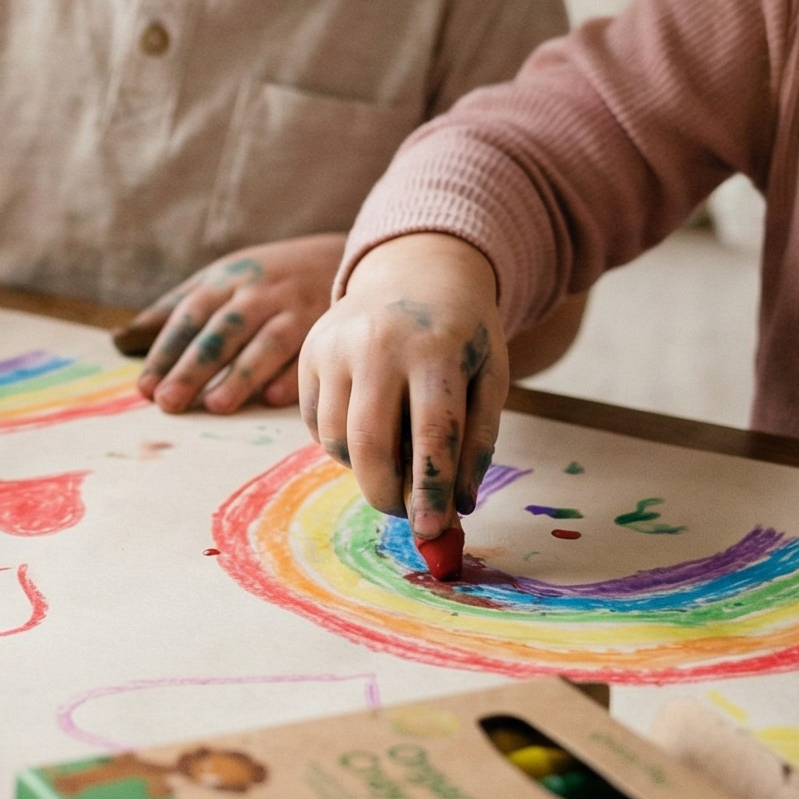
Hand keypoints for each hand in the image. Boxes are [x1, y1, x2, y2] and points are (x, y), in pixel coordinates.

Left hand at [113, 235, 342, 413]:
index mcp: (225, 281)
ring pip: (265, 344)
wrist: (345, 257)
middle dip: (193, 367)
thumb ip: (172, 308)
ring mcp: (295, 310)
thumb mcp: (218, 280)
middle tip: (168, 402)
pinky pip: (308, 354)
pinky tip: (273, 398)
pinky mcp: (327, 328)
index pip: (188, 317)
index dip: (166, 352)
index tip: (145, 388)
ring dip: (241, 375)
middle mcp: (258, 294)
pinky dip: (293, 376)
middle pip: (221, 332)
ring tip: (216, 406)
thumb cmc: (265, 278)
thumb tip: (119, 340)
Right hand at [294, 232, 505, 543]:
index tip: (432, 530)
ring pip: (336, 438)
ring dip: (362, 469)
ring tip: (392, 461)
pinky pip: (315, 422)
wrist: (417, 269)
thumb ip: (477, 441)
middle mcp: (378, 343)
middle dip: (386, 494)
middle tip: (406, 513)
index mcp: (435, 348)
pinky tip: (368, 428)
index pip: (431, 434)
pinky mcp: (309, 350)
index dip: (430, 490)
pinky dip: (340, 443)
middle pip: (370, 443)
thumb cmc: (462, 332)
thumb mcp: (490, 377)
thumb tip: (457, 506)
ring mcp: (335, 344)